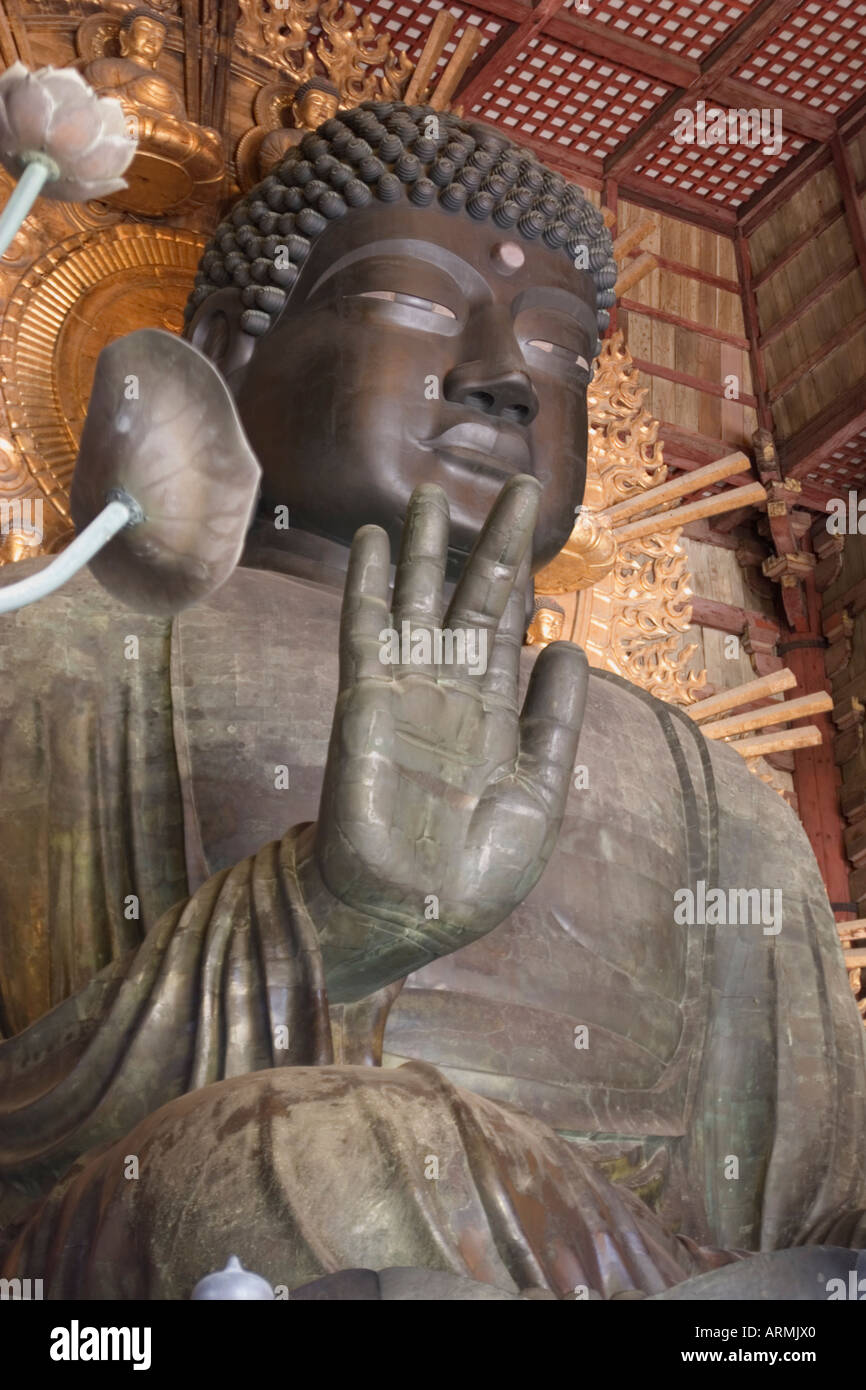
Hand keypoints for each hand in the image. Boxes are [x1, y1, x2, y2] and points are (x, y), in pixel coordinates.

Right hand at [300, 475, 587, 1000]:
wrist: (410, 910)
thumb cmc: (477, 868)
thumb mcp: (539, 794)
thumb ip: (552, 721)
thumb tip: (565, 647)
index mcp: (495, 713)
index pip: (511, 629)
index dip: (526, 578)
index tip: (541, 529)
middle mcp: (451, 690)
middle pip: (472, 599)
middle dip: (492, 544)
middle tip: (517, 484)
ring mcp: (406, 690)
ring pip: (415, 601)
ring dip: (422, 549)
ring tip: (428, 494)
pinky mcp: (364, 699)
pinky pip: (365, 630)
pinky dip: (367, 584)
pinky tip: (369, 541)